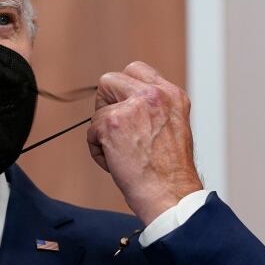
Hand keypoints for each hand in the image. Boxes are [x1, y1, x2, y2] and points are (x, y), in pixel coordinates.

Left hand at [87, 62, 202, 224]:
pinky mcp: (112, 123)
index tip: (123, 107)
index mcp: (172, 95)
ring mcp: (132, 106)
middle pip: (109, 80)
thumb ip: (152, 109)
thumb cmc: (170, 172)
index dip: (123, 89)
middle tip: (116, 130)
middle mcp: (154, 95)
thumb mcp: (173, 127)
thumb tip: (124, 103)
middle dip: (106, 105)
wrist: (170, 194)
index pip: (136, 70)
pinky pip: (91, 132)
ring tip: (122, 154)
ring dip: (103, 133)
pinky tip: (117, 163)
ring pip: (98, 110)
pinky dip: (98, 151)